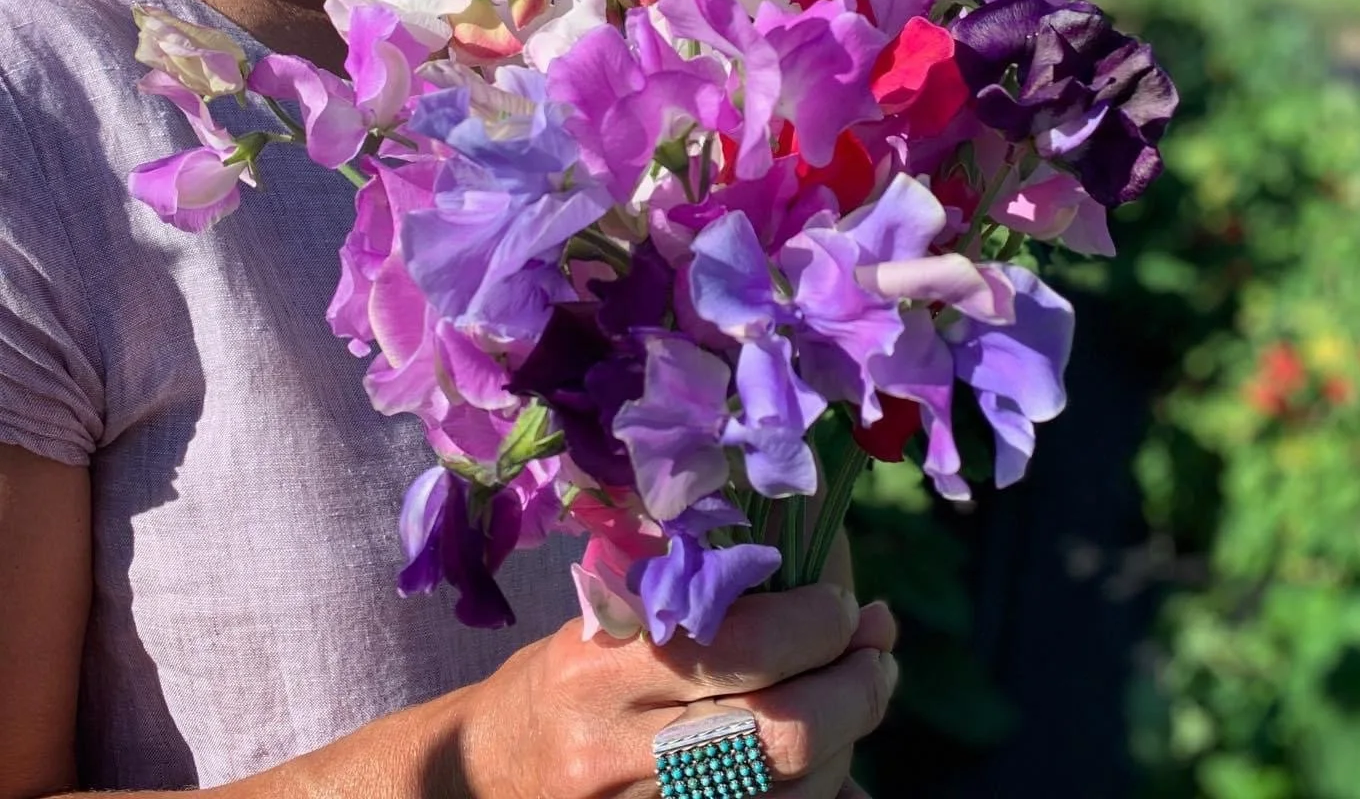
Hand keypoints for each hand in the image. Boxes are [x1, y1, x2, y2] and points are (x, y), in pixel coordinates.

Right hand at [460, 584, 898, 798]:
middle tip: (877, 650)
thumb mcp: (602, 624)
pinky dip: (823, 795)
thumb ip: (693, 603)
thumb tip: (816, 585)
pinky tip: (834, 764)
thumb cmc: (556, 685)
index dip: (819, 622)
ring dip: (851, 740)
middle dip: (857, 686)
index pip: (744, 644)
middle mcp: (621, 751)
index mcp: (603, 667)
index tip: (843, 604)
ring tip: (864, 691)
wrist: (479, 782)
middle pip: (783, 733)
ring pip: (791, 792)